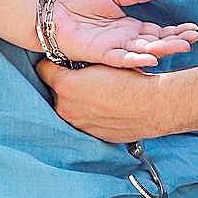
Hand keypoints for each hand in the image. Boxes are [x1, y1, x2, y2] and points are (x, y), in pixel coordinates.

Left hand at [36, 60, 172, 143]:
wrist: (154, 105)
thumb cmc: (131, 79)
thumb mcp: (103, 61)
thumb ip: (80, 64)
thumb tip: (73, 63)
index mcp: (65, 86)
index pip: (43, 69)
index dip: (53, 63)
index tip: (63, 61)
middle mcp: (66, 108)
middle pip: (55, 91)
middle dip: (66, 84)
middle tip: (87, 77)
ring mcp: (79, 125)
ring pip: (70, 108)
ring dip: (78, 101)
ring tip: (100, 93)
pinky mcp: (93, 136)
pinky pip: (86, 122)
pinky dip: (92, 115)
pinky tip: (108, 107)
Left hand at [51, 0, 197, 69]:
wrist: (48, 12)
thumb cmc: (75, 3)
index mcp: (128, 28)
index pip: (157, 32)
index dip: (175, 31)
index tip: (193, 29)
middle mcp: (124, 41)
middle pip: (155, 43)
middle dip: (175, 41)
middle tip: (194, 39)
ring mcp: (113, 49)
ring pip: (143, 51)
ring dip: (163, 50)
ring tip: (182, 47)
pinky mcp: (100, 53)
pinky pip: (120, 58)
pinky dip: (136, 59)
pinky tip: (152, 58)